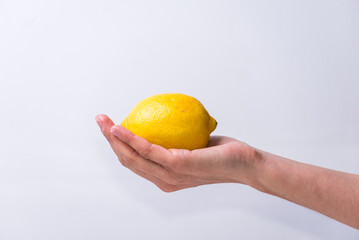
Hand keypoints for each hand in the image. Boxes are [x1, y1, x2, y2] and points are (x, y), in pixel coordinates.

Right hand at [95, 114, 261, 191]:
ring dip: (114, 138)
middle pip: (128, 161)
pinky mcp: (178, 166)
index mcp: (165, 177)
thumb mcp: (193, 145)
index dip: (117, 146)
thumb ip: (176, 141)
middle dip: (109, 140)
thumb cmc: (220, 154)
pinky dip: (131, 138)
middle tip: (99, 120)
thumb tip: (164, 120)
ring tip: (103, 122)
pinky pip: (149, 150)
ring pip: (133, 157)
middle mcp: (164, 180)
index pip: (134, 163)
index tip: (109, 127)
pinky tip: (121, 127)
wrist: (245, 164)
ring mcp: (170, 175)